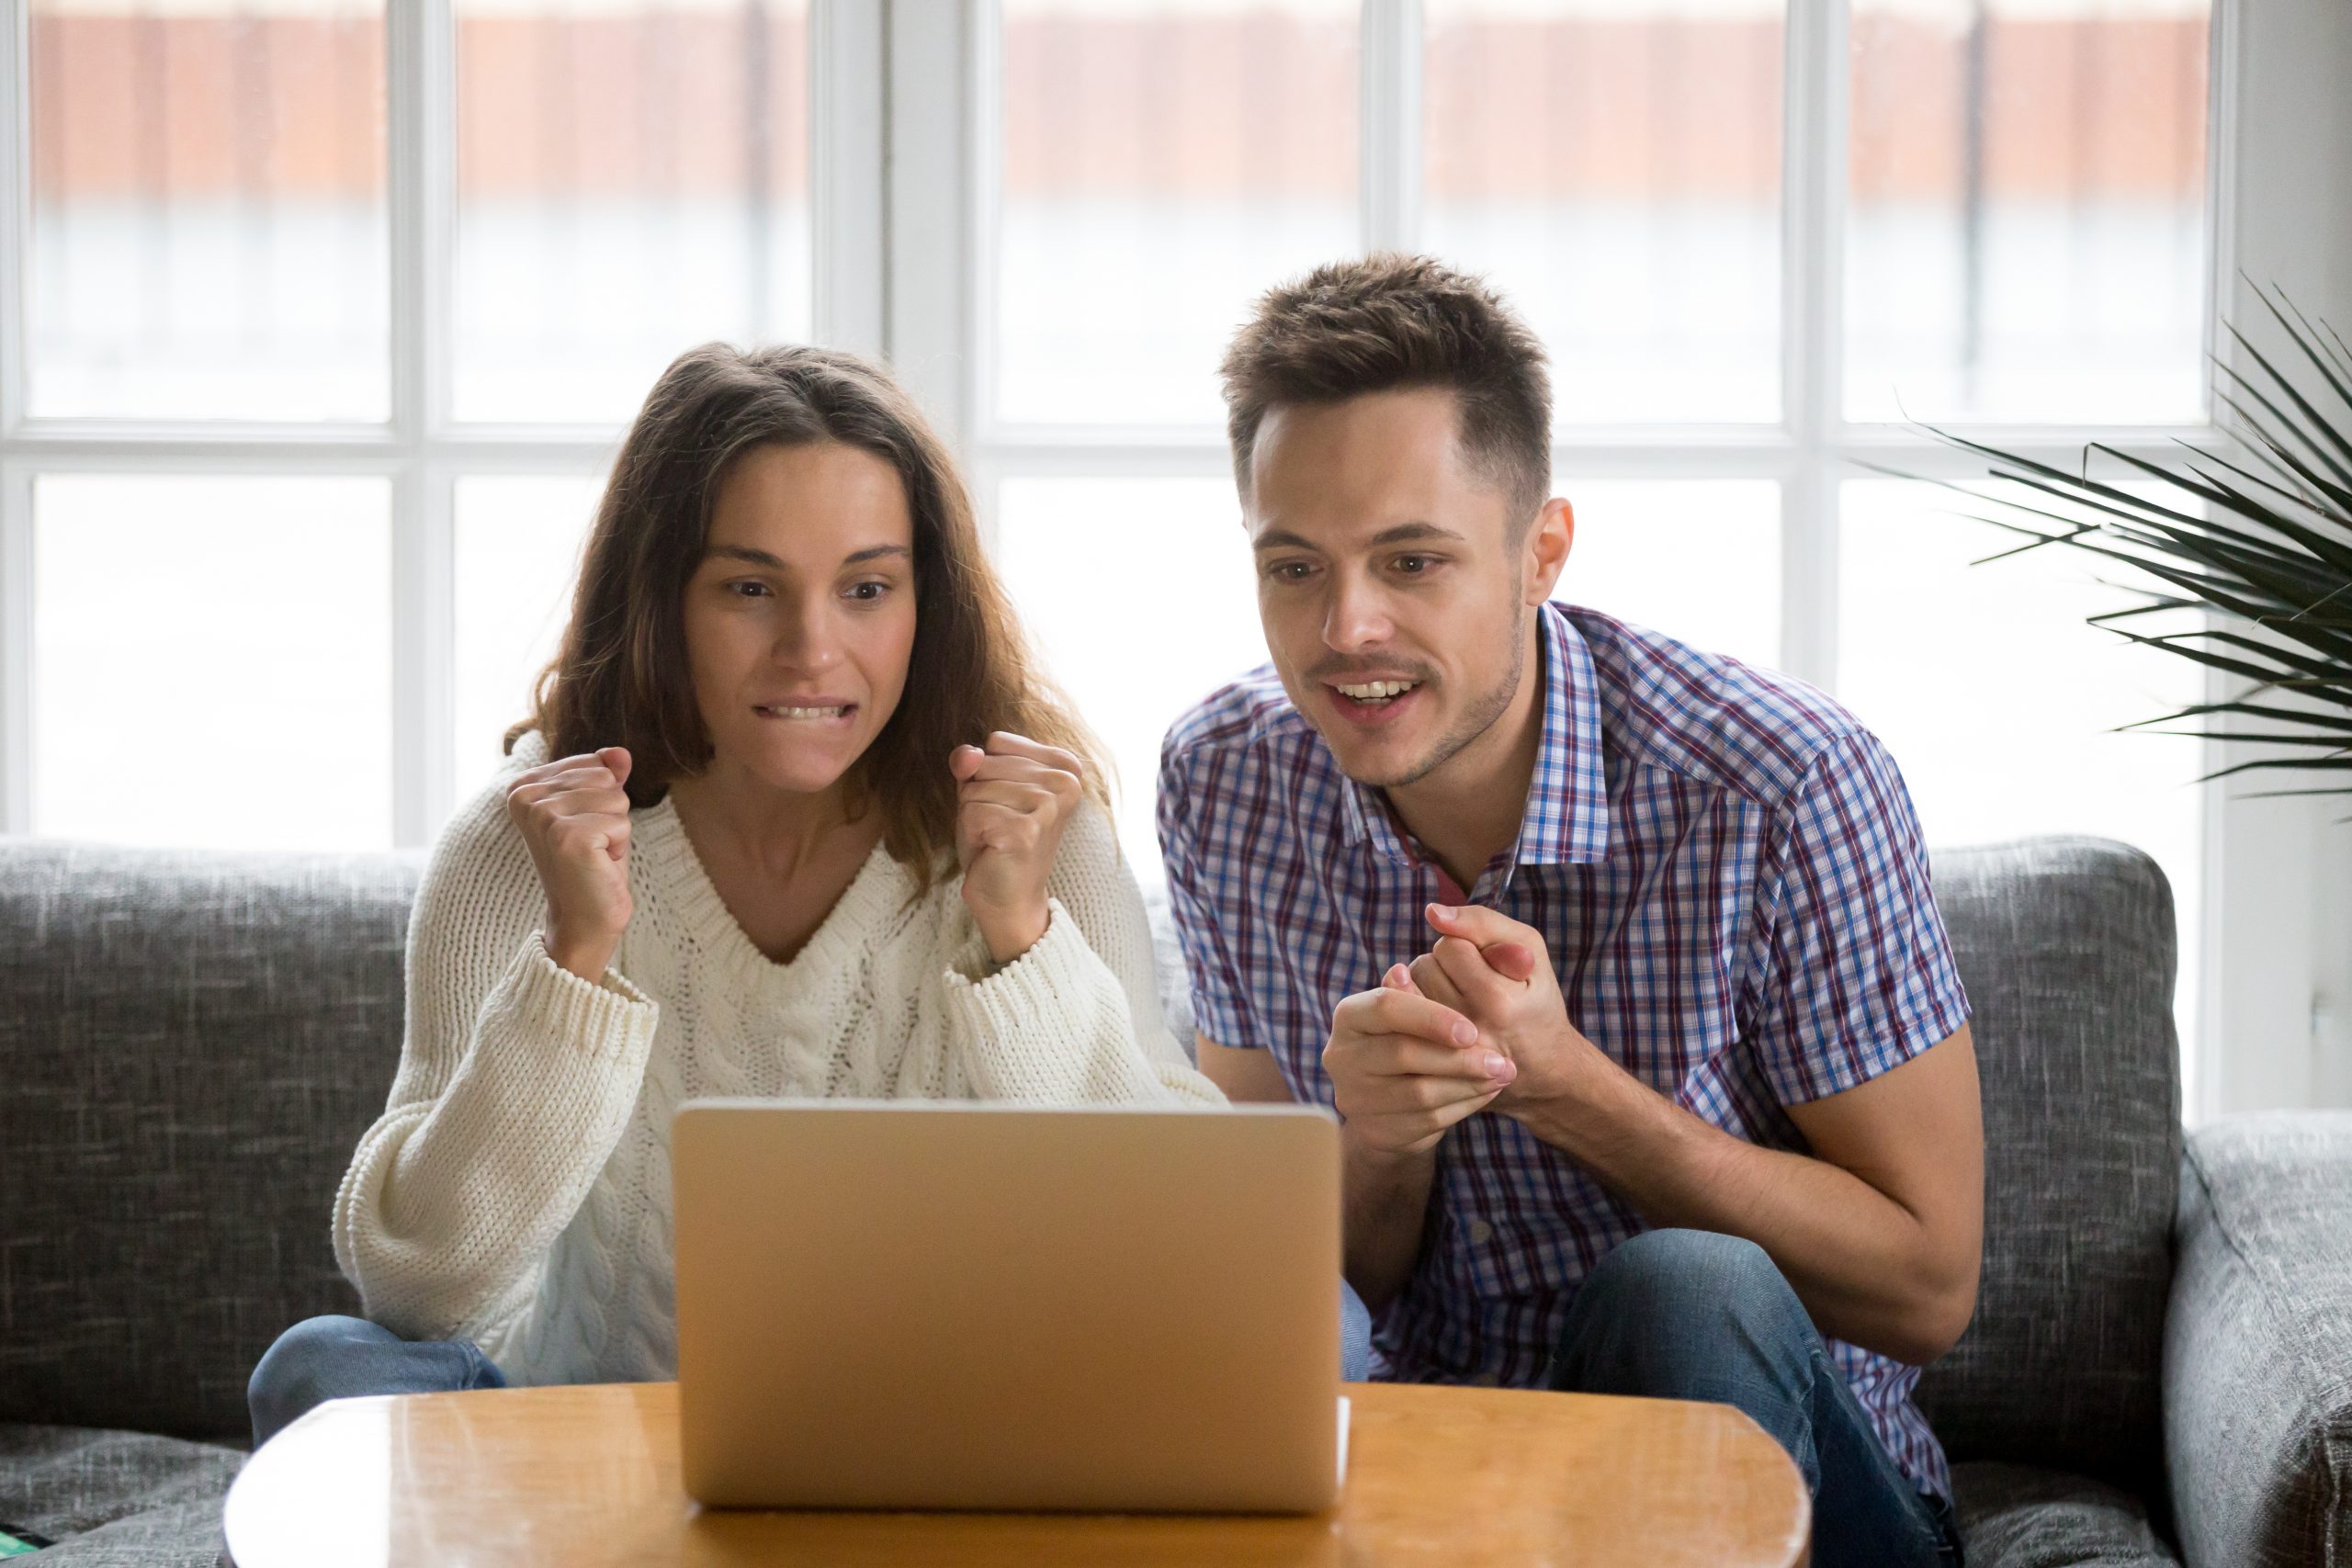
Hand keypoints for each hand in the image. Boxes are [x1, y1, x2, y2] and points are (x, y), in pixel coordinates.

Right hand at [506, 746, 633, 979]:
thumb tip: (619, 751)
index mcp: (523, 785)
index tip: (582, 829)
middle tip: (590, 845)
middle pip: (606, 779)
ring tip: (593, 854)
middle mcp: (525, 797)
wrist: (584, 918)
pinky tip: (597, 864)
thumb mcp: (599, 810)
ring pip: (616, 798)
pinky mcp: (566, 837)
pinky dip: (618, 846)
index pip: (594, 764)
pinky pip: (621, 822)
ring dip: (615, 830)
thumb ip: (606, 775)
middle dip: (611, 814)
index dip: (602, 799)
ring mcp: (543, 816)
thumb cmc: (592, 862)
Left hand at [950, 732, 1083, 963]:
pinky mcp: (1026, 830)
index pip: (997, 742)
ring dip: (973, 817)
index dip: (986, 773)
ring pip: (973, 789)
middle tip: (1000, 825)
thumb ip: (972, 762)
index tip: (1008, 803)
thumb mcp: (984, 789)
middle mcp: (1065, 782)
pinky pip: (971, 813)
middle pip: (984, 764)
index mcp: (1065, 766)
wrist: (1010, 897)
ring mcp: (1049, 806)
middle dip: (978, 796)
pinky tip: (993, 850)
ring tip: (997, 838)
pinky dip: (971, 834)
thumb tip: (966, 755)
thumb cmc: (999, 839)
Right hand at [1321, 968, 1516, 1159]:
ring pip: (1420, 1093)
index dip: (1431, 1017)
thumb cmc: (1407, 1039)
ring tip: (1501, 1075)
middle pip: (1404, 1053)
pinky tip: (1486, 1093)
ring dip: (1468, 1084)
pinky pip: (1427, 1120)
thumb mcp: (1412, 1011)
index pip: (1386, 1006)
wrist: (1387, 1101)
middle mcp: (1341, 1055)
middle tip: (1501, 1060)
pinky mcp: (1375, 1130)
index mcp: (1350, 1015)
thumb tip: (1408, 969)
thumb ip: (1418, 990)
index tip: (1471, 1029)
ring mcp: (1354, 1097)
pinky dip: (1463, 1106)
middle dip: (1459, 1058)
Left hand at [1408, 903, 1607, 1113]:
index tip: (1487, 963)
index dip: (1466, 946)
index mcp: (1498, 1001)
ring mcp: (1447, 1053)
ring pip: (1408, 989)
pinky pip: (1402, 1019)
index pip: (1450, 947)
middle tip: (1472, 983)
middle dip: (1443, 966)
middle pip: (1424, 967)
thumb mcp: (1529, 948)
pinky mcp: (1431, 1065)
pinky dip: (1415, 1008)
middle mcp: (1469, 1031)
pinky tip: (1437, 1016)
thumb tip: (1432, 912)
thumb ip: (1483, 923)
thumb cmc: (1534, 998)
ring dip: (1427, 985)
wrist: (1542, 1065)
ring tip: (1458, 999)